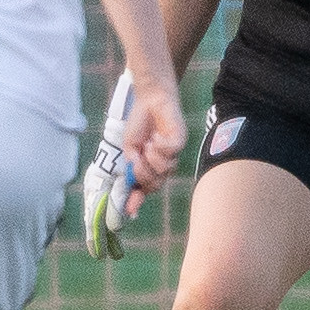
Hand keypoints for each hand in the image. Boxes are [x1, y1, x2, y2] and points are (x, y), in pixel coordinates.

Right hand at [84, 73, 188, 259]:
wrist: (151, 99)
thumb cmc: (140, 122)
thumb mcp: (129, 147)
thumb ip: (132, 166)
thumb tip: (131, 184)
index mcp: (149, 166)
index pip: (145, 189)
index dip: (137, 200)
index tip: (129, 210)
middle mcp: (162, 164)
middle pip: (156, 184)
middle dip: (144, 173)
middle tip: (138, 157)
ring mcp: (173, 155)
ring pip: (165, 170)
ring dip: (152, 158)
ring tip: (148, 143)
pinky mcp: (180, 143)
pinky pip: (171, 154)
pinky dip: (160, 147)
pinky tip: (156, 136)